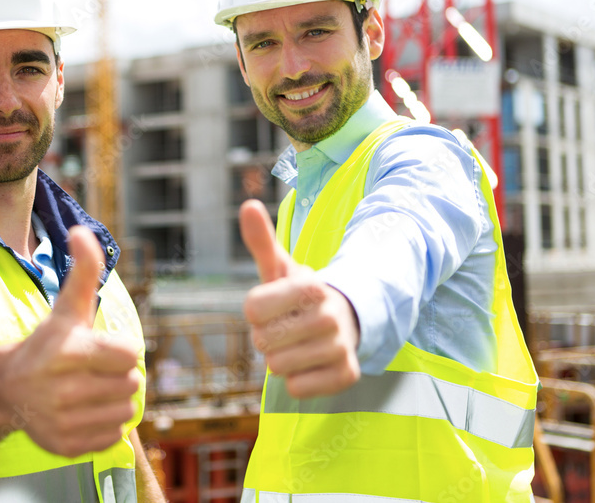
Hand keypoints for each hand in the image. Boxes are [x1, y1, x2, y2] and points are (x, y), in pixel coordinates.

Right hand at [2, 226, 139, 456]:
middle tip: (91, 372)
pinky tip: (82, 412)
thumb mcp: (68, 307)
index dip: (118, 350)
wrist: (5, 388)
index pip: (129, 354)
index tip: (96, 349)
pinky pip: (112, 437)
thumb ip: (83, 270)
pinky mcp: (64, 447)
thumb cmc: (48, 344)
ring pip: (125, 411)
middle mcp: (60, 389)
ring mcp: (60, 421)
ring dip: (113, 401)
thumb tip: (81, 231)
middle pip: (131, 384)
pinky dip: (104, 426)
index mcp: (66, 351)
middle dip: (117, 375)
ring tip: (87, 391)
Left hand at [239, 199, 360, 397]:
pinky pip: (297, 389)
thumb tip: (248, 204)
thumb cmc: (300, 296)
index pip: (252, 309)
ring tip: (298, 343)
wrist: (346, 320)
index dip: (256, 311)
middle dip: (267, 337)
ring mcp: (340, 347)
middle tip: (286, 327)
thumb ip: (262, 241)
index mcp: (309, 286)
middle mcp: (329, 316)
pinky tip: (310, 363)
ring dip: (281, 359)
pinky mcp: (346, 375)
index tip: (273, 306)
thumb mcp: (280, 268)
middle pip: (262, 342)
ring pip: (277, 367)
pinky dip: (297, 380)